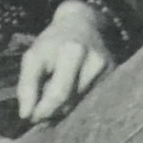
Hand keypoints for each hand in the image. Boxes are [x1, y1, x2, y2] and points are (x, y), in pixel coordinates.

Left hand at [13, 2, 114, 125]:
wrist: (82, 24)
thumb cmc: (52, 43)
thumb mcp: (33, 57)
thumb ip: (27, 85)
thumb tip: (26, 115)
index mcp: (72, 52)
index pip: (59, 94)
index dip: (43, 111)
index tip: (31, 117)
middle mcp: (95, 61)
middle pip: (72, 102)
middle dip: (53, 111)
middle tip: (41, 108)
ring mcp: (109, 70)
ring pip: (82, 104)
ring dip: (66, 106)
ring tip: (58, 92)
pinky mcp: (115, 76)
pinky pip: (93, 100)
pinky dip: (79, 102)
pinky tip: (73, 91)